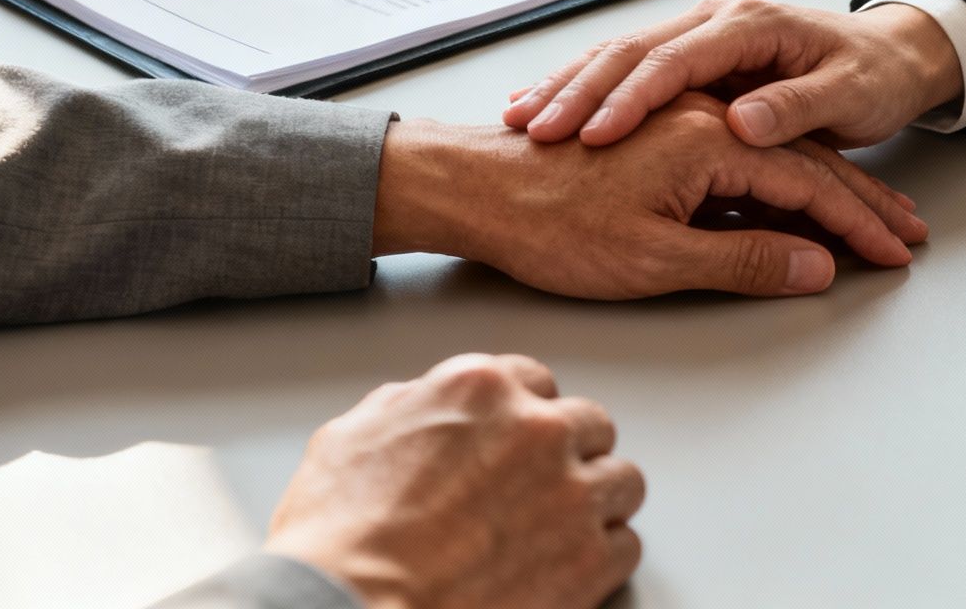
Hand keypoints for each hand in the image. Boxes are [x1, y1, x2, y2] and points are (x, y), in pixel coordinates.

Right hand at [265, 353, 643, 608]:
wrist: (351, 608)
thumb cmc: (339, 537)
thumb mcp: (349, 437)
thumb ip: (405, 407)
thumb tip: (419, 407)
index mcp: (479, 387)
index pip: (535, 380)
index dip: (524, 414)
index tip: (519, 438)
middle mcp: (537, 430)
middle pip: (590, 425)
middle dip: (570, 452)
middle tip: (543, 486)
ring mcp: (571, 494)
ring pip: (622, 480)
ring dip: (597, 501)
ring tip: (566, 528)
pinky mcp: (589, 560)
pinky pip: (626, 546)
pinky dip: (603, 559)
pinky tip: (570, 568)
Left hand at [375, 93, 926, 297]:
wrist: (469, 188)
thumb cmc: (547, 225)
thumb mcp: (656, 259)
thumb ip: (743, 259)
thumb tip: (815, 265)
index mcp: (707, 135)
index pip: (808, 184)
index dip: (856, 225)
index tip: (891, 255)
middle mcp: (699, 113)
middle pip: (801, 163)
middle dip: (854, 203)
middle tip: (897, 238)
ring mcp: (679, 119)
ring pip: (772, 153)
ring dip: (820, 192)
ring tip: (861, 223)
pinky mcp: (658, 134)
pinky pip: (737, 154)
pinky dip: (773, 183)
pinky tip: (785, 205)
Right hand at [502, 0, 962, 149]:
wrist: (895, 56)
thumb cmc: (875, 77)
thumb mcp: (848, 98)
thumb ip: (796, 112)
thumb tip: (744, 126)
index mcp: (751, 26)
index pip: (677, 59)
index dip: (632, 97)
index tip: (595, 133)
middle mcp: (717, 23)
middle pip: (632, 53)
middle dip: (579, 91)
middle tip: (537, 128)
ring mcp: (701, 39)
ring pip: (617, 58)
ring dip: (570, 88)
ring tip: (524, 120)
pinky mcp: (693, 61)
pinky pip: (623, 72)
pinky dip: (582, 90)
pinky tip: (544, 108)